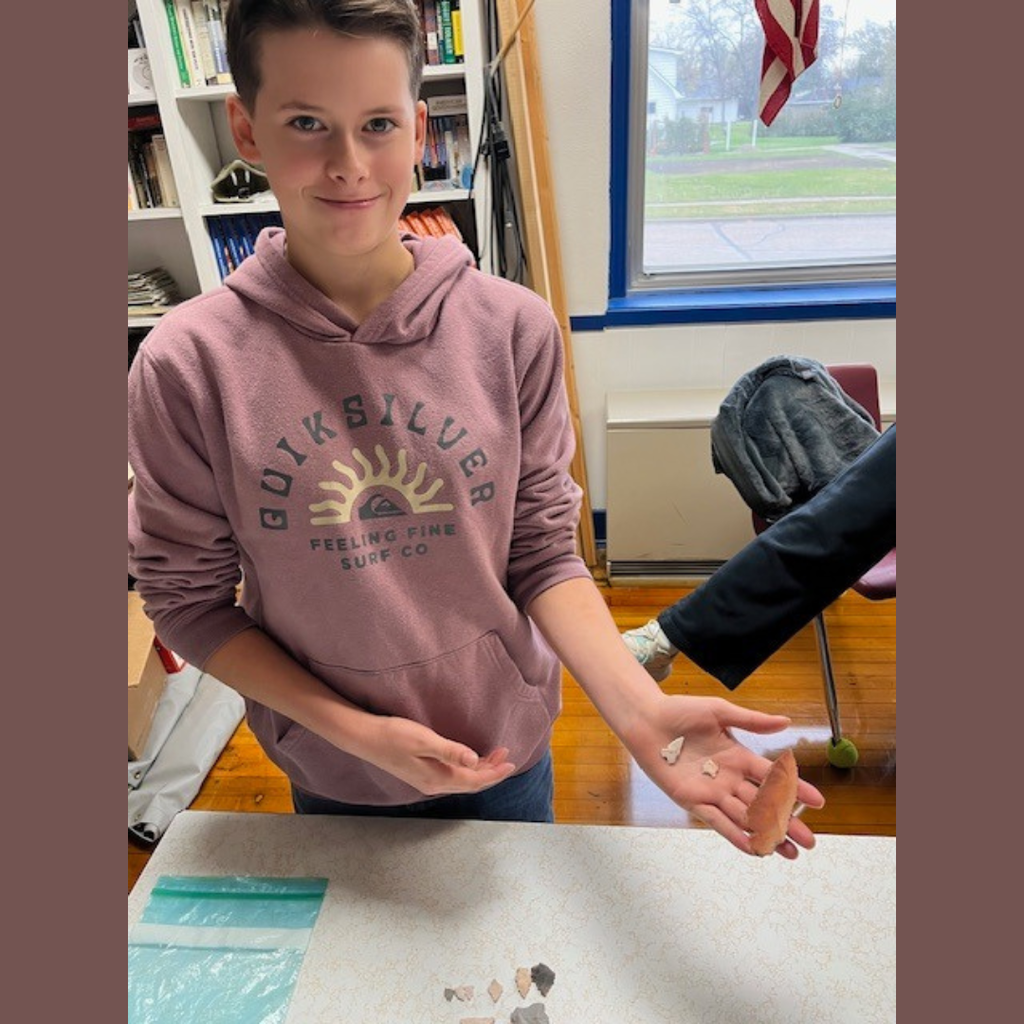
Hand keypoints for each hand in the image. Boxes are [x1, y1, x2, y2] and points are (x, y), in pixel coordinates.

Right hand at [359, 715, 516, 797]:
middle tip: (507, 754)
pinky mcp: (421, 772)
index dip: (494, 773)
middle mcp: (433, 784)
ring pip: (462, 779)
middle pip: (470, 783)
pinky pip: (452, 774)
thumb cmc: (393, 735)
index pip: (474, 781)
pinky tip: (470, 758)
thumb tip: (475, 761)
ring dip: (479, 768)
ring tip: (495, 754)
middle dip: (491, 771)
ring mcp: (427, 780)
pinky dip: (466, 767)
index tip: (511, 762)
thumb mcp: (424, 740)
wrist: (364, 737)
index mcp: (436, 779)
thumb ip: (450, 751)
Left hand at [621, 695, 824, 858]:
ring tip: (789, 852)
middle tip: (809, 841)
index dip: (796, 790)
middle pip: (764, 804)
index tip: (818, 803)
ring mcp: (712, 791)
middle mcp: (729, 778)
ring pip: (745, 818)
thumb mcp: (721, 712)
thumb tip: (786, 721)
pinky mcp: (693, 800)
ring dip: (766, 835)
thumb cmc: (680, 712)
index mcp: (738, 757)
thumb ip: (753, 721)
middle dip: (787, 823)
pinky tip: (753, 847)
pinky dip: (735, 834)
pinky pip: (717, 821)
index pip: (774, 777)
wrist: (647, 720)